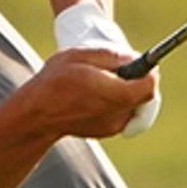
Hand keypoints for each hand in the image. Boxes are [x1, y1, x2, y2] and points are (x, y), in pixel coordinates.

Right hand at [13, 46, 160, 141]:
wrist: (37, 114)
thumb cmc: (55, 80)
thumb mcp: (79, 56)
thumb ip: (112, 56)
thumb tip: (135, 59)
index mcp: (111, 92)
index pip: (148, 86)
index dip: (149, 73)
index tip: (144, 64)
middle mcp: (116, 112)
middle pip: (144, 95)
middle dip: (137, 80)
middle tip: (121, 70)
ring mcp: (113, 125)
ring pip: (135, 104)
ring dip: (127, 91)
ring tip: (103, 82)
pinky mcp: (109, 131)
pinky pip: (124, 113)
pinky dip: (118, 102)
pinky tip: (98, 94)